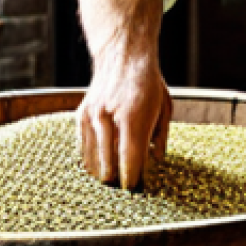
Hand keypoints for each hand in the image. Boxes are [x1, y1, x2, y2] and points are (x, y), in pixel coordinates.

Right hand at [77, 49, 171, 189]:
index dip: (132, 178)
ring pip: (92, 159)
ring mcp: (92, 115)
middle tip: (124, 189)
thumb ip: (159, 136)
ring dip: (102, 173)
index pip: (130, 159)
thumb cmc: (148, 84)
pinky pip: (83, 147)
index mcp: (133, 115)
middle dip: (117, 181)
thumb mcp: (164, 107)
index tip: (136, 189)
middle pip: (108, 163)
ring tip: (111, 182)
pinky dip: (90, 160)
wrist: (123, 56)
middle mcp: (109, 116)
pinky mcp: (81, 115)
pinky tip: (98, 166)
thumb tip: (154, 161)